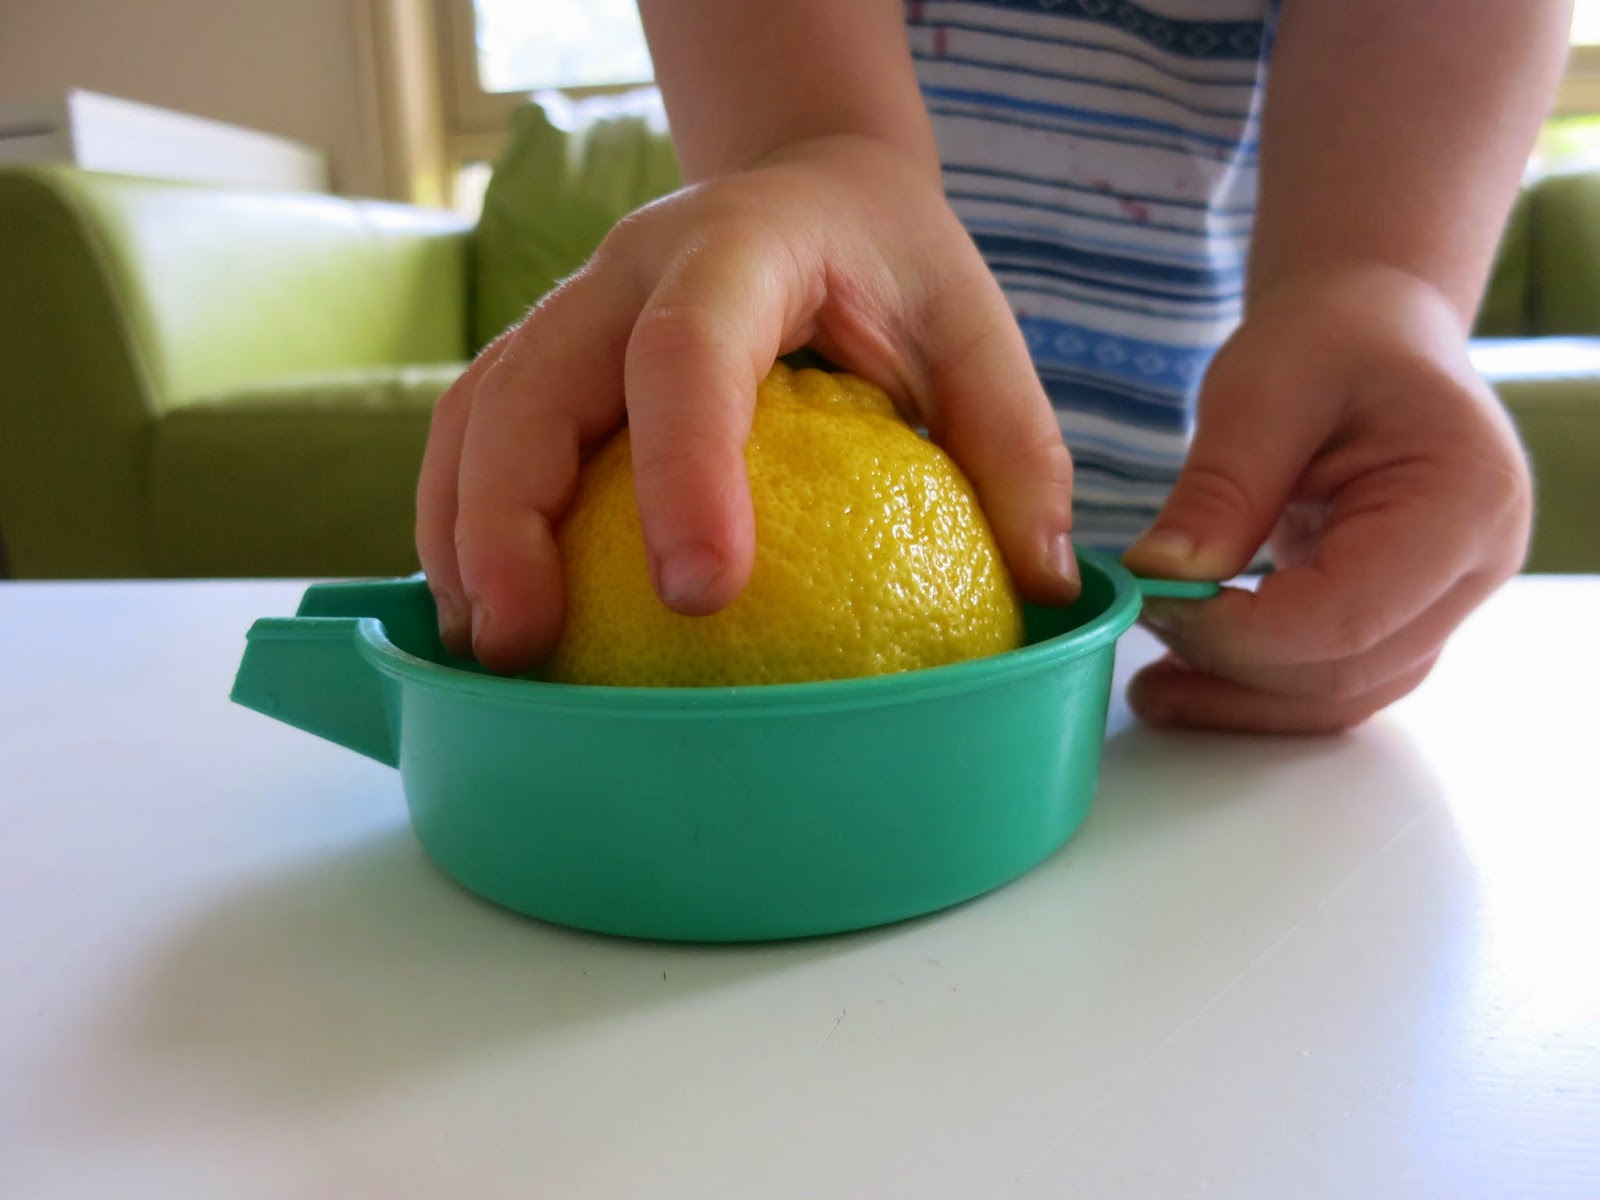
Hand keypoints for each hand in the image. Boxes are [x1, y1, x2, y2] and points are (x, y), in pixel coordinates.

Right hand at [416, 135, 1079, 672]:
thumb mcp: (975, 328)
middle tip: (528, 649)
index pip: (688, 350)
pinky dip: (464, 528)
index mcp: (740, 247)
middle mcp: (628, 270)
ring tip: (487, 655)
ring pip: (474, 415)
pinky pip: (474, 438)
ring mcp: (572, 312)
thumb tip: (1046, 585)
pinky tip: (491, 615)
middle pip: (527, 386)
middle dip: (509, 522)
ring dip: (462, 538)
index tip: (700, 594)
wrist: (811, 183)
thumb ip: (1015, 444)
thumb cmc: (893, 261)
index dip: (684, 469)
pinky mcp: (547, 360)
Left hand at [1122, 264, 1532, 733]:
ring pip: (1339, 696)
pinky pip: (1330, 682)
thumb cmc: (1328, 339)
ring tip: (1147, 684)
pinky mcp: (1401, 619)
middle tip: (1134, 627)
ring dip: (1237, 700)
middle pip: (1345, 669)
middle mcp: (1474, 567)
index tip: (1150, 604)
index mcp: (1463, 501)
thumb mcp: (1263, 387)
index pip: (1347, 615)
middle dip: (1229, 666)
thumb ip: (1220, 487)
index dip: (1239, 632)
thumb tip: (1160, 578)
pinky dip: (1255, 690)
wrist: (1371, 332)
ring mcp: (1445, 603)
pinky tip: (1184, 675)